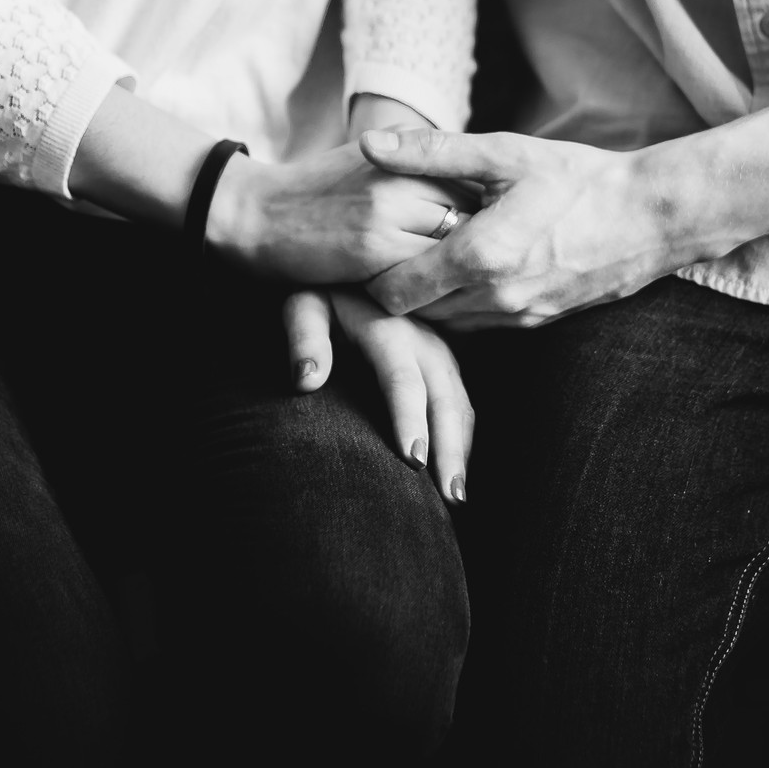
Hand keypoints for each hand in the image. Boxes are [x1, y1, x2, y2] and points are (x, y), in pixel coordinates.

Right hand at [205, 140, 472, 283]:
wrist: (256, 214)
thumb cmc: (316, 191)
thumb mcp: (369, 159)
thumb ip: (417, 163)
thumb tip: (472, 178)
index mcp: (405, 153)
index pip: (473, 181)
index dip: (489, 212)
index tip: (497, 235)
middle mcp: (402, 174)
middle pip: (473, 212)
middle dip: (486, 241)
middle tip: (495, 266)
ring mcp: (389, 211)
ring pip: (456, 245)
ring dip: (466, 270)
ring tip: (471, 287)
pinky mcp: (373, 249)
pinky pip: (427, 273)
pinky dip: (437, 288)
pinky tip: (438, 298)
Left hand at [283, 290, 471, 503]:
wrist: (357, 269)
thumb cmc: (321, 296)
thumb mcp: (304, 305)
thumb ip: (304, 337)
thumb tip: (306, 381)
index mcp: (388, 326)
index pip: (402, 379)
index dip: (409, 419)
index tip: (412, 460)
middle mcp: (424, 340)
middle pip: (444, 398)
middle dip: (449, 448)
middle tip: (449, 498)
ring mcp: (441, 351)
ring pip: (460, 404)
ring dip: (462, 449)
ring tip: (457, 498)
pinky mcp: (447, 362)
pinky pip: (463, 403)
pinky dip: (464, 439)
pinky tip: (457, 471)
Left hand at [357, 129, 695, 327]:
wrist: (650, 218)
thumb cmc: (577, 179)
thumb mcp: (504, 154)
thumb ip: (433, 152)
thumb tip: (371, 144)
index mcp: (479, 257)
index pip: (391, 291)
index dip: (371, 269)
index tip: (370, 240)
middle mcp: (493, 298)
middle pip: (412, 312)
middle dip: (394, 284)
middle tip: (387, 247)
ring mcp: (516, 317)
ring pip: (444, 322)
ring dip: (428, 296)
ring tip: (425, 253)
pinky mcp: (535, 323)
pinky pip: (478, 324)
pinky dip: (461, 302)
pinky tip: (466, 267)